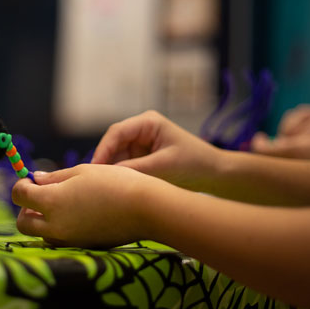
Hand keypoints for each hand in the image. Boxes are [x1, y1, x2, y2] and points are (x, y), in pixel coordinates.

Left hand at [12, 164, 162, 247]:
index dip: (22, 184)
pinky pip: (59, 240)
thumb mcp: (82, 172)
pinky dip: (58, 229)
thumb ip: (54, 177)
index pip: (19, 195)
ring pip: (40, 235)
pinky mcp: (82, 247)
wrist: (146, 209)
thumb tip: (35, 179)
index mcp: (51, 203)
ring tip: (60, 205)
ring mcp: (69, 240)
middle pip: (22, 223)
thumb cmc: (114, 183)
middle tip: (41, 196)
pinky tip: (76, 215)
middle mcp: (55, 226)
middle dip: (26, 209)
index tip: (32, 179)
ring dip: (41, 221)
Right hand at [91, 110, 220, 191]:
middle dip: (104, 161)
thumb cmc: (194, 164)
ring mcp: (141, 143)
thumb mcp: (164, 166)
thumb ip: (136, 168)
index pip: (117, 132)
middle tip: (94, 180)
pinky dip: (119, 174)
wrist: (215, 174)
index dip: (103, 149)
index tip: (95, 167)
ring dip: (111, 169)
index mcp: (148, 122)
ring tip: (102, 185)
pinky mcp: (142, 157)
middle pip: (113, 143)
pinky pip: (124, 164)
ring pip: (116, 155)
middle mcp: (142, 130)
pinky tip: (113, 186)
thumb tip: (110, 175)